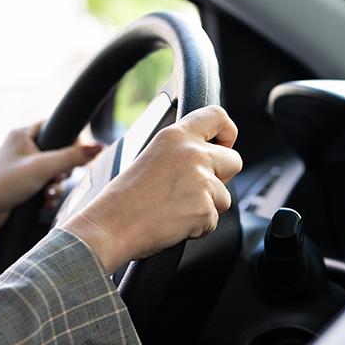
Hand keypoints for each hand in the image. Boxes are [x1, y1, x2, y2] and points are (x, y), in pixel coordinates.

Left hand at [0, 123, 102, 242]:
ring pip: (53, 172)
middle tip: (57, 177)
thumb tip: (99, 147)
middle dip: (62, 170)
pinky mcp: (22, 184)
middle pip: (58, 152)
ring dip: (56, 185)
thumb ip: (73, 156)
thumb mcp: (44, 168)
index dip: (71, 140)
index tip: (77, 155)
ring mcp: (22, 167)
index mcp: (23, 134)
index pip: (56, 126)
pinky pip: (45, 185)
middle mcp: (22, 148)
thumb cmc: (3, 184)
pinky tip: (45, 202)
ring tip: (48, 194)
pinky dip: (48, 194)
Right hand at [62, 105, 240, 272]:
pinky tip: (174, 223)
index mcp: (176, 136)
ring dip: (207, 206)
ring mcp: (201, 181)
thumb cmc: (123, 198)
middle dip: (222, 177)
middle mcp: (192, 154)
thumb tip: (206, 160)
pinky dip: (199, 227)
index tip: (223, 146)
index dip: (227, 133)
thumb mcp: (151, 157)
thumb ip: (181, 153)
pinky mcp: (204, 208)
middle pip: (234, 161)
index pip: (218, 116)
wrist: (110, 226)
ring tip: (175, 209)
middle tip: (195, 189)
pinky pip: (214, 221)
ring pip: (225, 196)